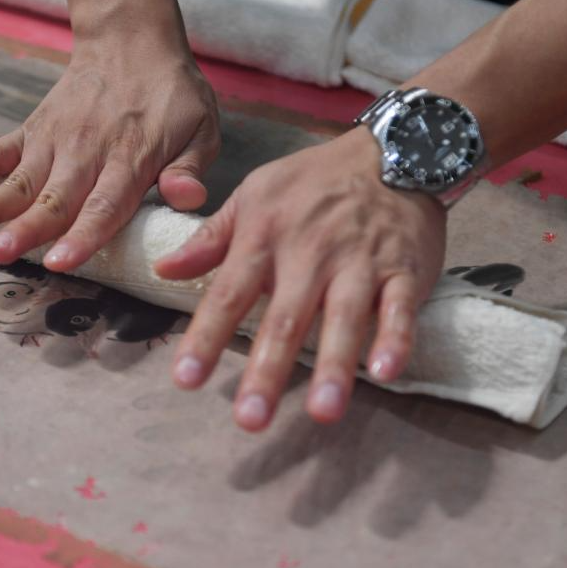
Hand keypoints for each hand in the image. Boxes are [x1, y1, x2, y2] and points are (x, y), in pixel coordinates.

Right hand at [0, 38, 219, 272]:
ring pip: (19, 179)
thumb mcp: (201, 130)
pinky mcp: (33, 130)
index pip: (105, 205)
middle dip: (26, 229)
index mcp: (131, 158)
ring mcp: (54, 140)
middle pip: (54, 198)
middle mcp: (87, 151)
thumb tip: (185, 198)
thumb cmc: (172, 97)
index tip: (60, 261)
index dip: (83, 235)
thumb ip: (190, 169)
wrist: (133, 43)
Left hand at [155, 126, 447, 431]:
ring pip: (342, 317)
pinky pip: (398, 307)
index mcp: (265, 237)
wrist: (397, 147)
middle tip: (250, 419)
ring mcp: (359, 262)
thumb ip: (210, 238)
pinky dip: (394, 337)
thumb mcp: (254, 195)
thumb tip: (163, 270)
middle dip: (267, 369)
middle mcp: (309, 253)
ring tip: (321, 411)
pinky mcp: (403, 269)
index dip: (206, 337)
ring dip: (332, 365)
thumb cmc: (315, 180)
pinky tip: (384, 372)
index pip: (228, 294)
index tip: (186, 380)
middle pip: (284, 317)